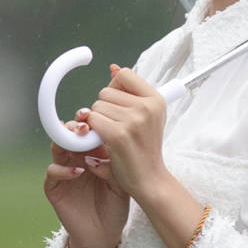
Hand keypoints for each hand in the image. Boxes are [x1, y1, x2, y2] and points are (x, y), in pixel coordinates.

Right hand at [43, 109, 129, 247]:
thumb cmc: (115, 205)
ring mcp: (63, 172)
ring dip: (66, 141)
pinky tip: (77, 170)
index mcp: (93, 154)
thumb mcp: (121, 180)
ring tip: (79, 140)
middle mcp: (76, 159)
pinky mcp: (54, 188)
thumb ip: (114, 161)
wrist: (104, 234)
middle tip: (86, 123)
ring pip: (58, 148)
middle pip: (70, 135)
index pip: (89, 132)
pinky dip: (63, 169)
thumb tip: (106, 141)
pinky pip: (52, 172)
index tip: (100, 114)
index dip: (93, 122)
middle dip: (77, 126)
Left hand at [83, 63, 168, 204]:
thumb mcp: (147, 116)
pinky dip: (93, 132)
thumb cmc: (145, 148)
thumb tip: (113, 68)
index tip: (119, 105)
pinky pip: (92, 121)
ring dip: (98, 122)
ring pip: (96, 107)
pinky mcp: (119, 135)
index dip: (115, 88)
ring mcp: (133, 120)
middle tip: (117, 126)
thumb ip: (130, 92)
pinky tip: (105, 142)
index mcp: (155, 99)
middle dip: (104, 108)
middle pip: (105, 92)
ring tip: (113, 136)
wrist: (150, 179)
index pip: (124, 74)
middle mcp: (147, 107)